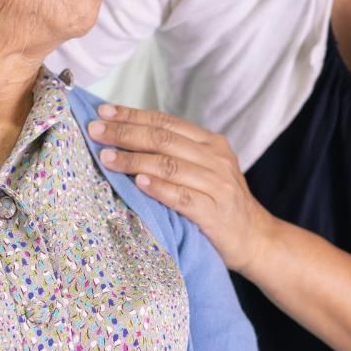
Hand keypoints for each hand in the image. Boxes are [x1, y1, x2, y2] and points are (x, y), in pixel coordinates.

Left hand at [85, 104, 277, 273]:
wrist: (255, 238)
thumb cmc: (218, 202)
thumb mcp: (203, 169)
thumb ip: (174, 154)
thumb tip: (124, 137)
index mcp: (211, 143)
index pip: (166, 122)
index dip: (133, 115)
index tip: (103, 112)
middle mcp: (216, 158)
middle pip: (164, 139)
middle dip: (126, 133)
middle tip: (96, 131)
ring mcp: (217, 185)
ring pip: (170, 165)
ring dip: (134, 160)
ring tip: (106, 158)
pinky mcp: (215, 213)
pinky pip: (182, 197)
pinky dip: (159, 189)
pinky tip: (138, 183)